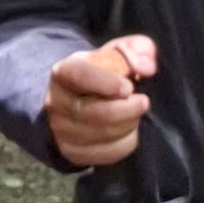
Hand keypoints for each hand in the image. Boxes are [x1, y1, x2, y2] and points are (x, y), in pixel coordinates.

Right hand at [45, 35, 159, 167]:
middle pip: (94, 112)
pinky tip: (129, 129)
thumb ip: (137, 49)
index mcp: (64, 72)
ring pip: (102, 134)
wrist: (77, 98)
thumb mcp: (118, 52)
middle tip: (144, 102)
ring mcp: (61, 130)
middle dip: (127, 109)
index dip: (106, 82)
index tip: (129, 87)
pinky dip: (126, 142)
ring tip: (135, 113)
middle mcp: (56, 102)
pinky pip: (107, 153)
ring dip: (128, 124)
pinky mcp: (72, 152)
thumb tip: (147, 68)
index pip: (79, 76)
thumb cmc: (103, 72)